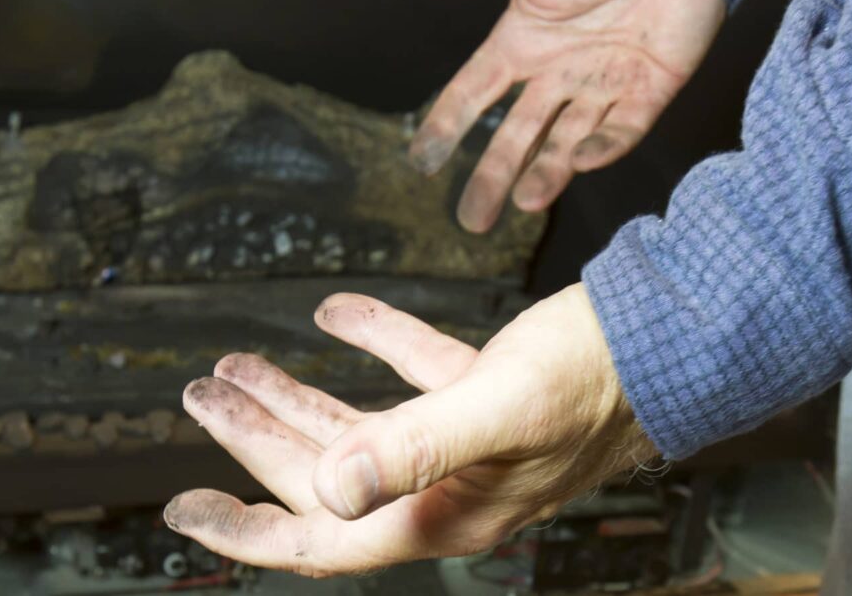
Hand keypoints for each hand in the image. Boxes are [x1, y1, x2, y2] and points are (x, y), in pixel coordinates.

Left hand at [163, 284, 656, 575]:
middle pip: (323, 472)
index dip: (245, 529)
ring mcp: (463, 441)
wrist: (669, 341)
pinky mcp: (483, 394)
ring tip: (237, 364)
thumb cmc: (595, 380)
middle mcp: (443, 485)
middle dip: (254, 436)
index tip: (182, 505)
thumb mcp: (499, 409)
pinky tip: (336, 313)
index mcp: (437, 509)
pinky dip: (371, 343)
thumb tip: (329, 489)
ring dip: (295, 395)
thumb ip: (415, 449)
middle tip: (199, 394)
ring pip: (357, 425)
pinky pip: (410, 373)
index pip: (320, 538)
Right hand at [399, 0, 725, 230]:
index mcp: (523, 40)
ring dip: (546, 173)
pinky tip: (581, 161)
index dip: (447, 126)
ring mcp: (604, 83)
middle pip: (517, 134)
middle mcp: (558, 70)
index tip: (423, 163)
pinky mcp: (650, 88)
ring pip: (566, 141)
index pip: (474, 92)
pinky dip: (604, 148)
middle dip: (494, 176)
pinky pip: (623, 130)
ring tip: (525, 201)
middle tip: (474, 219)